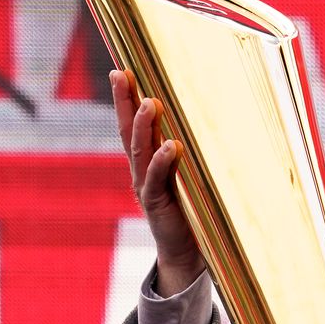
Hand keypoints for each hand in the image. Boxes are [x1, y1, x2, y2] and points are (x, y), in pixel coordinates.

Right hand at [109, 70, 206, 296]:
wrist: (186, 253)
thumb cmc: (190, 211)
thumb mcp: (187, 176)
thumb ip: (185, 154)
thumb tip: (204, 120)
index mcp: (147, 162)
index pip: (132, 125)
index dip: (124, 99)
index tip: (121, 70)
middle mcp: (142, 171)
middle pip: (128, 131)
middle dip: (123, 103)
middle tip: (122, 75)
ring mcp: (147, 187)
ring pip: (140, 152)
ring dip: (143, 127)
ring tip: (148, 104)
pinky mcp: (157, 205)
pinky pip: (157, 179)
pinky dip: (163, 162)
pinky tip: (171, 146)